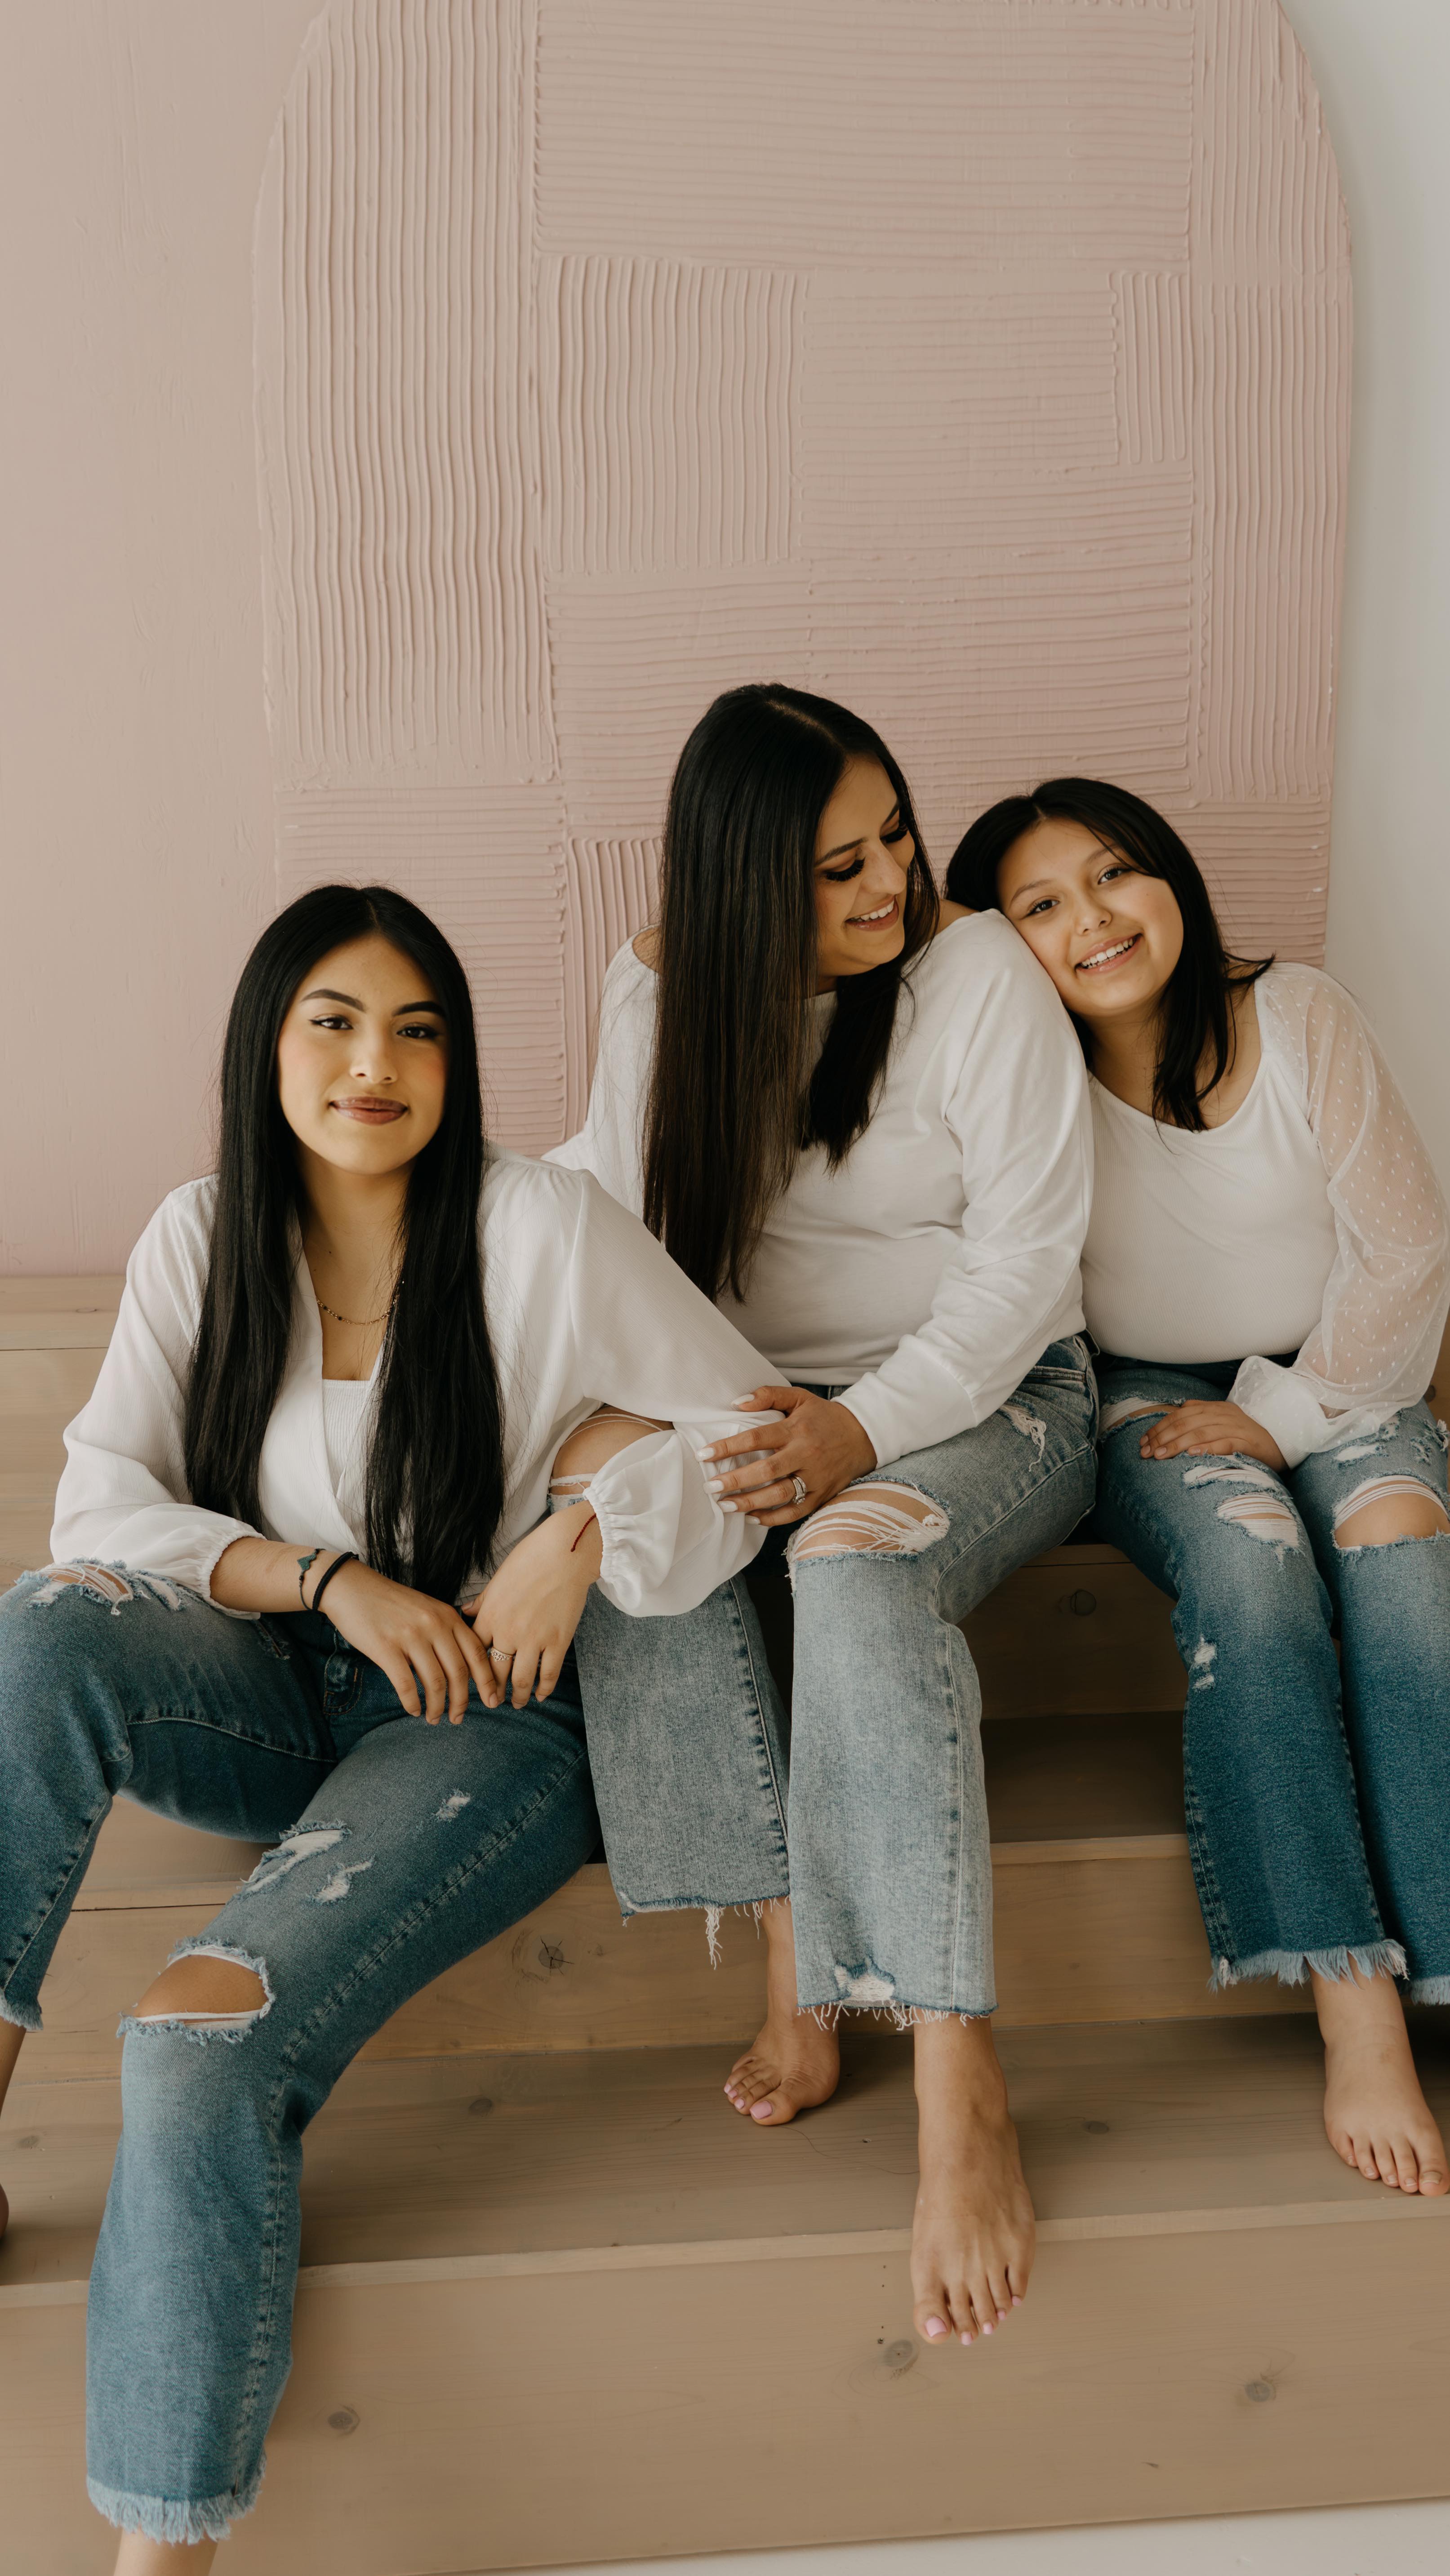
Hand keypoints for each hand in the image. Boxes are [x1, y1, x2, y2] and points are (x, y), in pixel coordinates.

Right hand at [320, 1559, 495, 1725]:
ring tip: (434, 1718)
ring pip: (435, 1682)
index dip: (487, 1681)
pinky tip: (413, 1710)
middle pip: (459, 1672)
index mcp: (448, 1616)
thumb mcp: (428, 1608)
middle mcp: (434, 1625)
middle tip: (458, 1718)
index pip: (477, 1653)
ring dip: (436, 1707)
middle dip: (462, 1701)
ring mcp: (411, 1636)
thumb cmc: (390, 1603)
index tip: (493, 1701)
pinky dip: (412, 1702)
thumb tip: (463, 1669)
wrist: (352, 1588)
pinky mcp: (386, 1647)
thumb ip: (447, 1631)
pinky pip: (406, 1684)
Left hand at [465, 1506, 602, 1708]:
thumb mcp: (497, 1579)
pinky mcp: (557, 1640)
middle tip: (493, 1701)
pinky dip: (544, 1689)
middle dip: (492, 1691)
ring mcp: (533, 1639)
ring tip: (517, 1703)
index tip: (472, 1681)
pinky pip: (548, 1674)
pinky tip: (540, 1694)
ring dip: (517, 1697)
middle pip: (494, 1672)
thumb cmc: (530, 1559)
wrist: (564, 1552)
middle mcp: (508, 1632)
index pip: (473, 1653)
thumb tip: (465, 1612)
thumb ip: (482, 1601)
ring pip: (520, 1680)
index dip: (471, 1670)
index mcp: (489, 1616)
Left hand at [700, 1384, 876, 1525]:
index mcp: (795, 1429)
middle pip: (765, 1470)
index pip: (756, 1438)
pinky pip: (796, 1511)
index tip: (704, 1455)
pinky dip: (774, 1518)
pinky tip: (753, 1517)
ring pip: (779, 1494)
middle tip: (710, 1486)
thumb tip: (736, 1403)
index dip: (728, 1447)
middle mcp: (805, 1454)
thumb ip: (768, 1395)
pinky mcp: (822, 1495)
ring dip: (750, 1502)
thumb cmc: (824, 1416)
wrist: (864, 1434)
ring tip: (725, 1505)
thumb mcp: (799, 1397)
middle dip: (735, 1480)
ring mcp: (815, 1477)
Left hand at [1139, 1401, 1285, 1468]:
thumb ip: (1201, 1415)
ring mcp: (1236, 1427)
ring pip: (1201, 1432)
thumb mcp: (1222, 1422)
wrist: (1281, 1446)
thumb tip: (1176, 1410)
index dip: (1160, 1427)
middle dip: (1163, 1437)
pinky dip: (1206, 1448)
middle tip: (1147, 1452)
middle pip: (1186, 1423)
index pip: (1181, 1414)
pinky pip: (1224, 1443)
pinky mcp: (1247, 1442)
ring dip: (1177, 1444)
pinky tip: (1191, 1454)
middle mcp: (1224, 1414)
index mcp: (1215, 1408)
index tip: (1144, 1442)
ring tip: (1161, 1455)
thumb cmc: (1246, 1438)